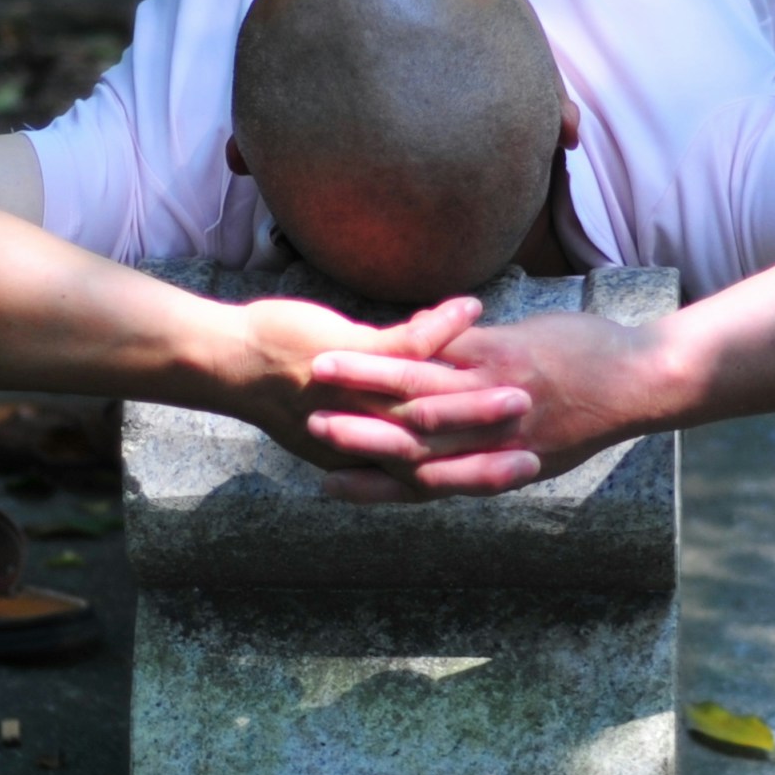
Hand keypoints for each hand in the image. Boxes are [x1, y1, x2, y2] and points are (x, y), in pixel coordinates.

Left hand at [224, 295, 526, 478]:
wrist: (227, 364)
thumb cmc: (280, 383)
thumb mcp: (338, 416)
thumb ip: (377, 422)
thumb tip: (410, 418)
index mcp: (372, 455)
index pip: (443, 467)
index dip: (489, 467)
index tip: (533, 461)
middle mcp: (372, 433)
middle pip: (450, 439)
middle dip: (503, 431)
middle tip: (547, 420)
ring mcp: (364, 397)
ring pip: (437, 395)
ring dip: (486, 381)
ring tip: (532, 366)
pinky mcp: (351, 358)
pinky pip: (408, 343)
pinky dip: (444, 325)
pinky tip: (473, 307)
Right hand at [294, 309, 677, 498]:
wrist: (639, 383)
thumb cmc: (589, 407)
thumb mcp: (537, 441)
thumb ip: (492, 445)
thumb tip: (462, 444)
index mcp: (490, 467)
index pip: (419, 483)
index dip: (371, 486)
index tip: (327, 483)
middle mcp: (486, 444)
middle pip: (406, 447)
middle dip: (353, 439)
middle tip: (304, 432)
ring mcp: (491, 403)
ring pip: (414, 402)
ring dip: (362, 389)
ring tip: (317, 377)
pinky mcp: (502, 362)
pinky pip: (440, 359)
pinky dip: (400, 352)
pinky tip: (366, 338)